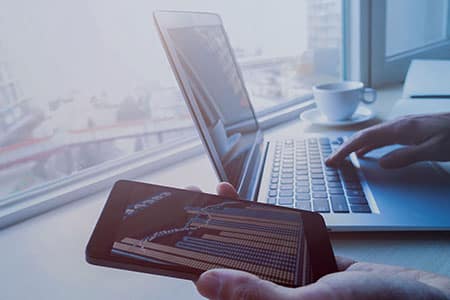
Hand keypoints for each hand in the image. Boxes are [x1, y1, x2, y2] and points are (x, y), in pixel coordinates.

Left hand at [189, 183, 449, 298]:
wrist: (422, 296)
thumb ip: (261, 297)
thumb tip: (209, 284)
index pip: (220, 287)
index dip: (194, 262)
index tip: (174, 236)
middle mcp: (275, 297)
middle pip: (232, 262)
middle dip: (210, 231)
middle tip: (189, 205)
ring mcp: (292, 279)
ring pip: (255, 246)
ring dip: (237, 220)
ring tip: (216, 198)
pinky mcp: (308, 264)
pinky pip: (281, 238)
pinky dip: (268, 219)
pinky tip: (254, 206)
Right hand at [326, 113, 449, 167]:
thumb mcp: (434, 149)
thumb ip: (406, 156)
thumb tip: (381, 163)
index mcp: (400, 129)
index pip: (364, 139)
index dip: (346, 150)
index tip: (333, 160)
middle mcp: (397, 124)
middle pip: (363, 136)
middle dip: (345, 148)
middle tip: (332, 161)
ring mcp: (402, 125)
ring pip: (371, 135)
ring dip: (355, 146)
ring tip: (344, 157)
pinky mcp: (408, 129)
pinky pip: (380, 137)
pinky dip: (368, 145)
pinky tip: (368, 153)